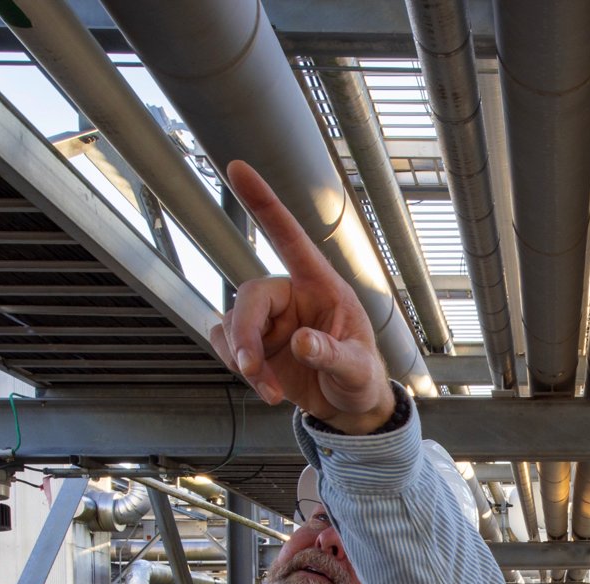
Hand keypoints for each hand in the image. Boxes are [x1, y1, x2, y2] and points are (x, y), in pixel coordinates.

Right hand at [212, 160, 396, 433]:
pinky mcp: (254, 344)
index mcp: (321, 287)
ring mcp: (269, 321)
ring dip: (243, 360)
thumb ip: (332, 355)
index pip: (290, 238)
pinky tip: (265, 389)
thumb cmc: (361, 377)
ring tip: (270, 390)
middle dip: (245, 334)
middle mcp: (291, 297)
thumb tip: (303, 342)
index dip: (264, 204)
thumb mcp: (358, 369)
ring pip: (232, 325)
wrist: (349, 409)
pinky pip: (228, 345)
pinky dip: (239, 370)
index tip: (238, 168)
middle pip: (249, 296)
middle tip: (250, 368)